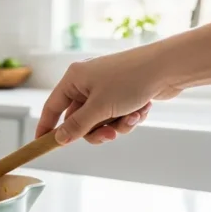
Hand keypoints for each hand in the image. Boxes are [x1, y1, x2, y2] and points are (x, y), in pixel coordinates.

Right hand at [35, 45, 182, 144]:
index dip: (46, 127)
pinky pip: (116, 115)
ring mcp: (106, 87)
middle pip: (80, 119)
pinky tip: (142, 109)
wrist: (168, 67)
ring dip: (116, 125)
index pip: (52, 107)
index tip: (42, 144)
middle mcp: (87, 81)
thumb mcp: (99, 108)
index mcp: (74, 78)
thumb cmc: (130, 81)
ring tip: (132, 118)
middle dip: (96, 130)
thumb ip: (77, 126)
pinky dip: (128, 117)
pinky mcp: (122, 92)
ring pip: (100, 120)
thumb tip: (59, 139)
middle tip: (110, 135)